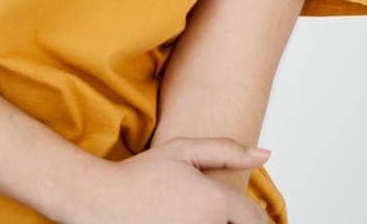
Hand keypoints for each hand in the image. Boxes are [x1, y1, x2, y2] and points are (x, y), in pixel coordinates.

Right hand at [66, 139, 271, 223]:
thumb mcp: (180, 150)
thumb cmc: (138, 176)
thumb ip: (225, 150)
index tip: (236, 214)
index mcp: (216, 201)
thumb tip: (265, 154)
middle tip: (201, 210)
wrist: (101, 202)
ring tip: (187, 214)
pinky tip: (175, 220)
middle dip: (229, 220)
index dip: (252, 217)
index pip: (255, 218)